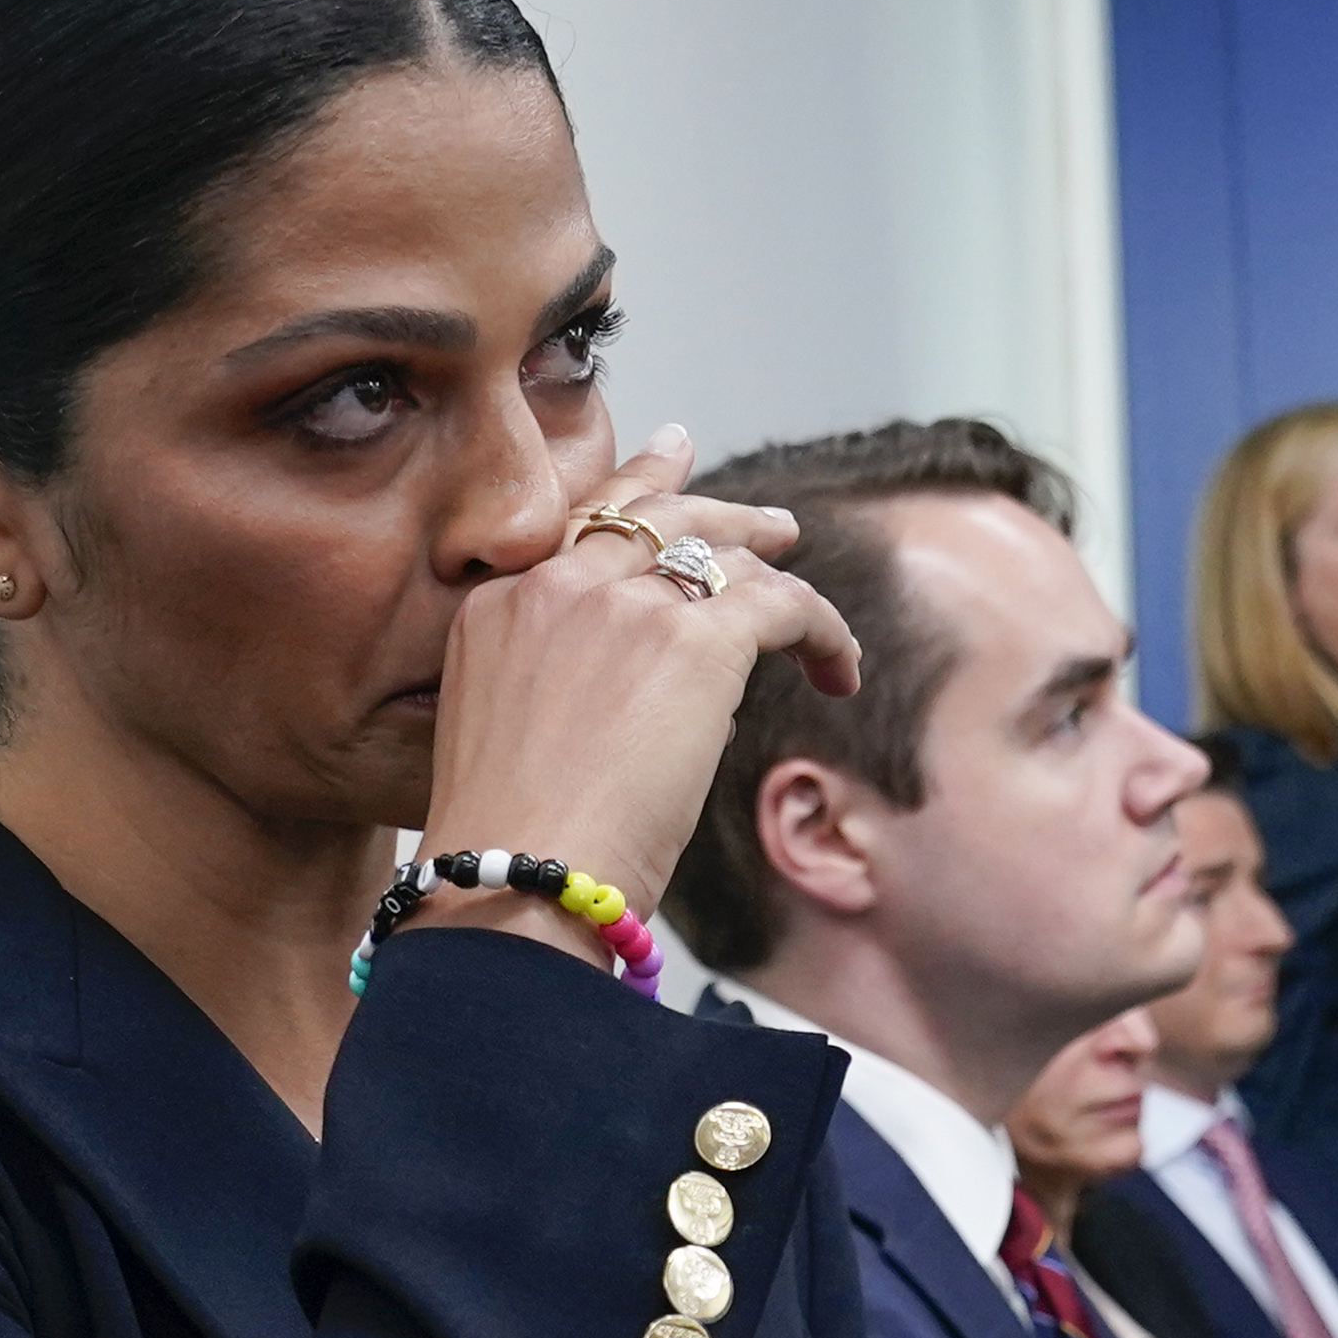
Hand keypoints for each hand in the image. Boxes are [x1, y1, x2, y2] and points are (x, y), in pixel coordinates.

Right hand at [412, 424, 862, 937]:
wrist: (516, 880)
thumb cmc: (509, 849)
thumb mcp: (504, 741)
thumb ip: (560, 692)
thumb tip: (644, 705)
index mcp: (499, 608)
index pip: (582, 524)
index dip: (637, 486)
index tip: (672, 457)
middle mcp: (558, 589)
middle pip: (657, 517)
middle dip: (722, 510)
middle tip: (772, 525)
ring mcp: (626, 608)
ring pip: (725, 554)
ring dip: (780, 573)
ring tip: (816, 608)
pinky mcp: (696, 642)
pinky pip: (782, 605)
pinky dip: (823, 630)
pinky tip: (838, 670)